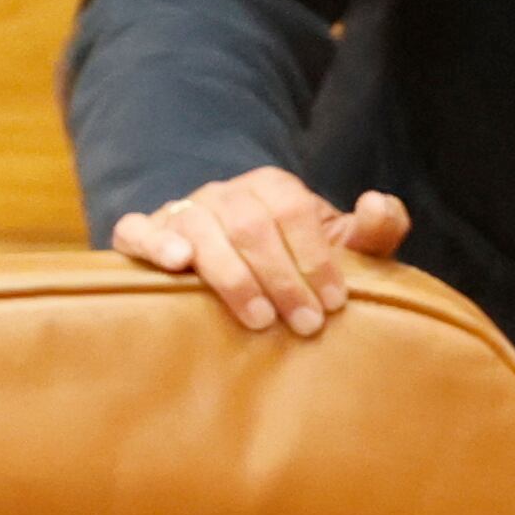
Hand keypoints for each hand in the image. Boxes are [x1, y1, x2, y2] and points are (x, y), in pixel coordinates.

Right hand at [109, 167, 410, 335]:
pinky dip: (153, 244)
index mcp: (271, 188)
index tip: (333, 303)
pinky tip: (178, 265)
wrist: (235, 271)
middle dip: (282, 279)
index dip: (316, 258)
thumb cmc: (295, 266)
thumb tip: (377, 203)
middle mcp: (225, 194)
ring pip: (202, 230)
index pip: (293, 212)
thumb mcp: (342, 249)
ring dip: (232, 276)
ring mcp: (182, 212)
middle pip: (251, 226)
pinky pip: (137, 229)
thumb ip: (375, 231)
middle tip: (304, 325)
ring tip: (257, 319)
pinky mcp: (145, 234)